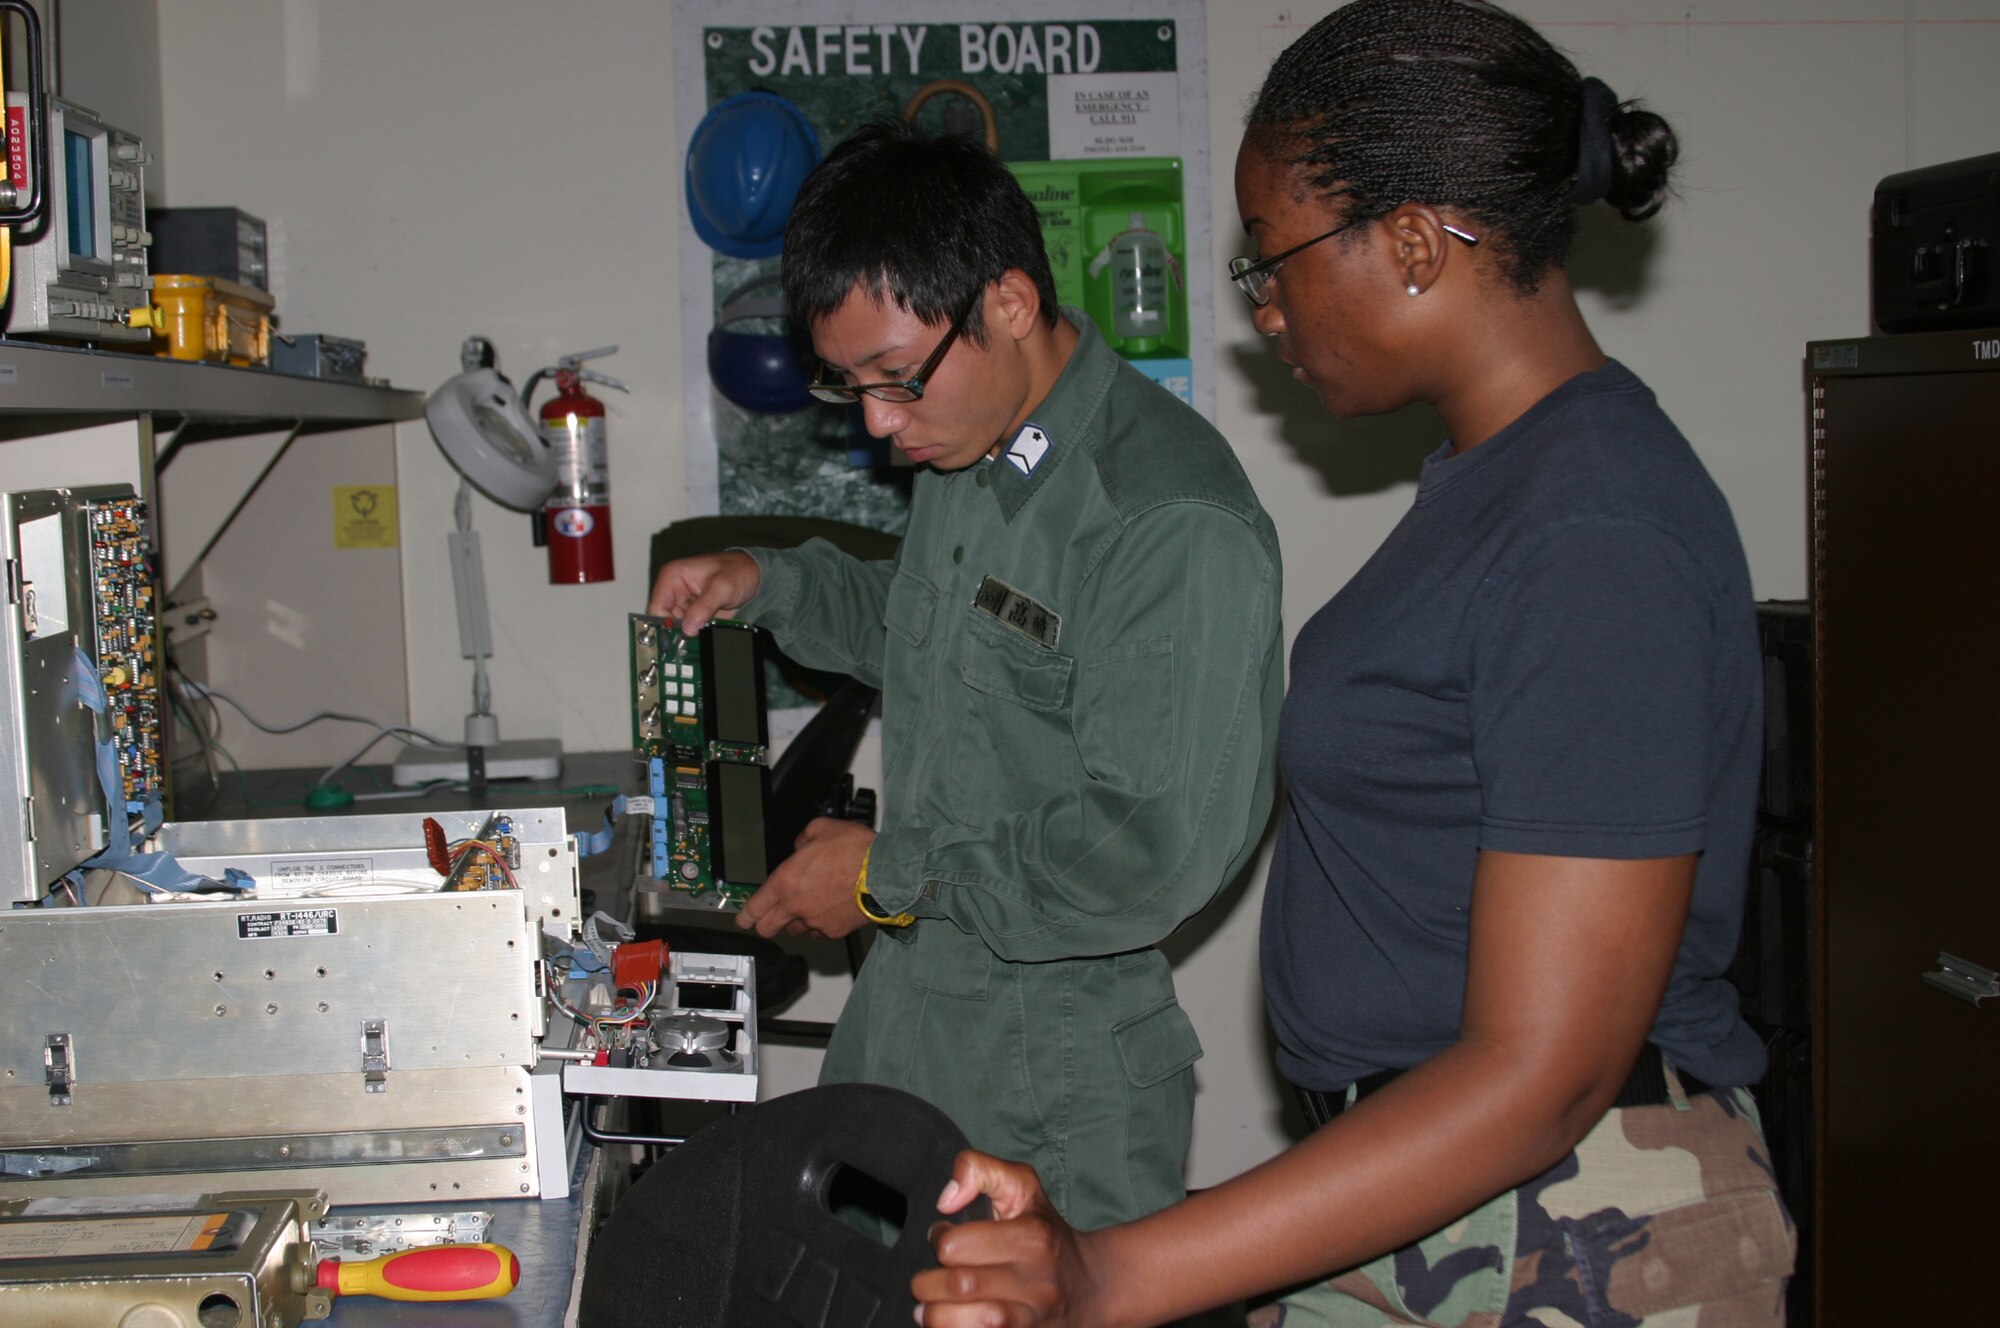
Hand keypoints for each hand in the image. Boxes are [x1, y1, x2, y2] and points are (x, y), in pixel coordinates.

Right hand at [646, 551, 761, 633]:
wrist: (754, 576)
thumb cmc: (737, 571)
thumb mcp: (722, 587)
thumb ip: (704, 607)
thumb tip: (688, 628)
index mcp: (672, 577)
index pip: (657, 606)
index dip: (664, 624)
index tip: (676, 639)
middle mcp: (674, 591)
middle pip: (665, 620)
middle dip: (677, 633)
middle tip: (691, 644)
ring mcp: (684, 604)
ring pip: (676, 628)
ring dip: (688, 637)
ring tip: (704, 638)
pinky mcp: (694, 615)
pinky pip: (690, 631)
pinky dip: (697, 636)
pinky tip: (708, 637)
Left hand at [736, 817, 873, 939]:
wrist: (887, 873)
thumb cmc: (856, 850)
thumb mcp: (821, 828)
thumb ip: (802, 839)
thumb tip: (800, 847)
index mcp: (786, 882)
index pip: (754, 908)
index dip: (744, 916)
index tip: (743, 918)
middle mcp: (796, 906)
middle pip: (767, 928)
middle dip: (765, 923)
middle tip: (770, 915)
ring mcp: (815, 922)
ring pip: (795, 929)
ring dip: (796, 920)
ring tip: (811, 903)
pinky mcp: (834, 930)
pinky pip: (819, 931)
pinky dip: (820, 923)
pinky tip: (830, 907)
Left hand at [913, 1151, 1099, 1327]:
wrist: (1094, 1287)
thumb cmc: (1047, 1234)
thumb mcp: (1023, 1187)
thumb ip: (980, 1170)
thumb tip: (945, 1199)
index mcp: (1033, 1237)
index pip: (957, 1245)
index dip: (939, 1240)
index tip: (944, 1239)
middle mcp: (1036, 1281)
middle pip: (958, 1285)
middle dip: (927, 1283)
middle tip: (928, 1279)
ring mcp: (1032, 1319)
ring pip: (964, 1323)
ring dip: (934, 1316)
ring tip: (929, 1307)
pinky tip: (950, 1323)